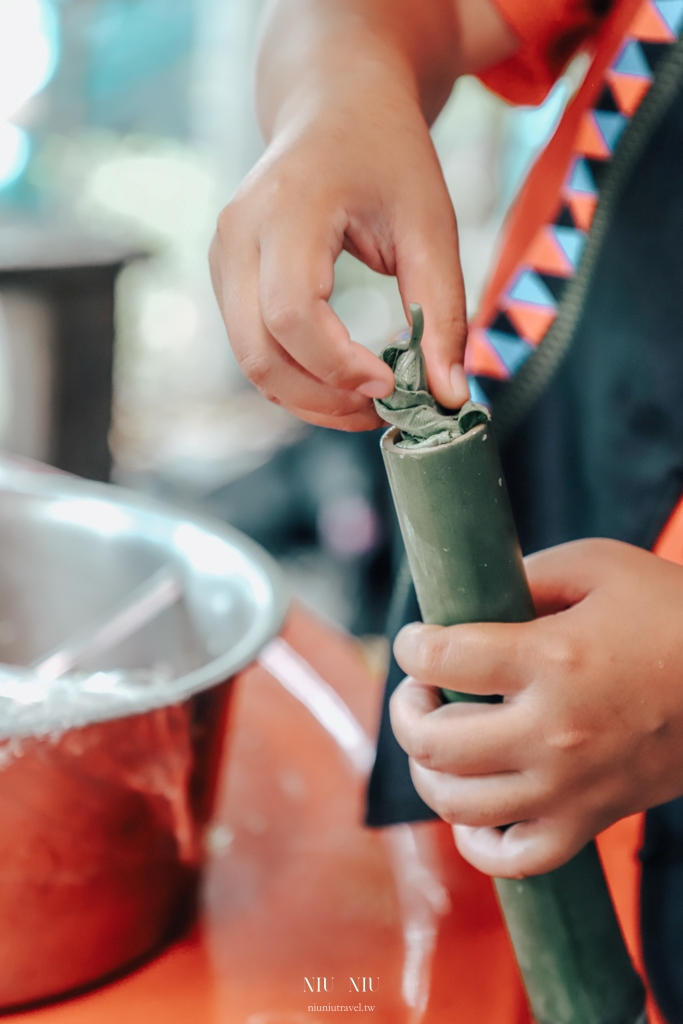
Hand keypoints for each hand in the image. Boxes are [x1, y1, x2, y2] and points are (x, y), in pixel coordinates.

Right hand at [210, 75, 468, 430]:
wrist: (335, 105)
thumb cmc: (388, 158)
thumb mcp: (431, 226)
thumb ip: (442, 313)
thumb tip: (449, 397)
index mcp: (287, 207)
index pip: (291, 313)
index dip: (339, 366)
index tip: (392, 384)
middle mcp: (237, 234)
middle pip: (259, 354)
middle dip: (322, 399)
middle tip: (382, 411)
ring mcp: (223, 258)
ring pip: (251, 363)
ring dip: (309, 399)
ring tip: (369, 401)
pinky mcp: (227, 279)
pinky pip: (253, 349)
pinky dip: (296, 379)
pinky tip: (343, 380)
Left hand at [389, 539, 682, 876]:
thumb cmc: (672, 612)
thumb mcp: (599, 566)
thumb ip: (526, 575)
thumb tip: (467, 601)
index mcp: (551, 659)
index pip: (443, 659)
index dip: (413, 644)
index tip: (417, 640)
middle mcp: (553, 731)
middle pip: (434, 741)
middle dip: (406, 709)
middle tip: (420, 688)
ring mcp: (570, 786)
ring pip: (458, 804)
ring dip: (426, 770)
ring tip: (437, 738)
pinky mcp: (591, 821)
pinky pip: (515, 858)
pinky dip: (476, 843)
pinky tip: (470, 809)